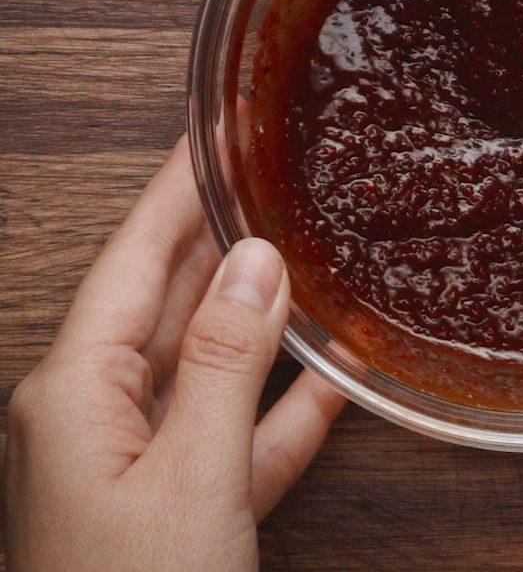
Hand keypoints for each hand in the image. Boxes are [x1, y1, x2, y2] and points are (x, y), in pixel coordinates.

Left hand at [4, 138, 345, 571]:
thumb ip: (226, 362)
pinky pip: (237, 438)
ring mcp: (140, 463)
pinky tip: (332, 377)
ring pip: (213, 367)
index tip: (215, 130)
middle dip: (223, 238)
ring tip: (313, 256)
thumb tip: (255, 259)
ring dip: (264, 321)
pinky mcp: (180, 508)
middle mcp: (97, 414)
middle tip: (273, 175)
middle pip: (171, 300)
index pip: (136, 256)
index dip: (177, 188)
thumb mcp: (187, 479)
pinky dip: (284, 409)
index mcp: (74, 391)